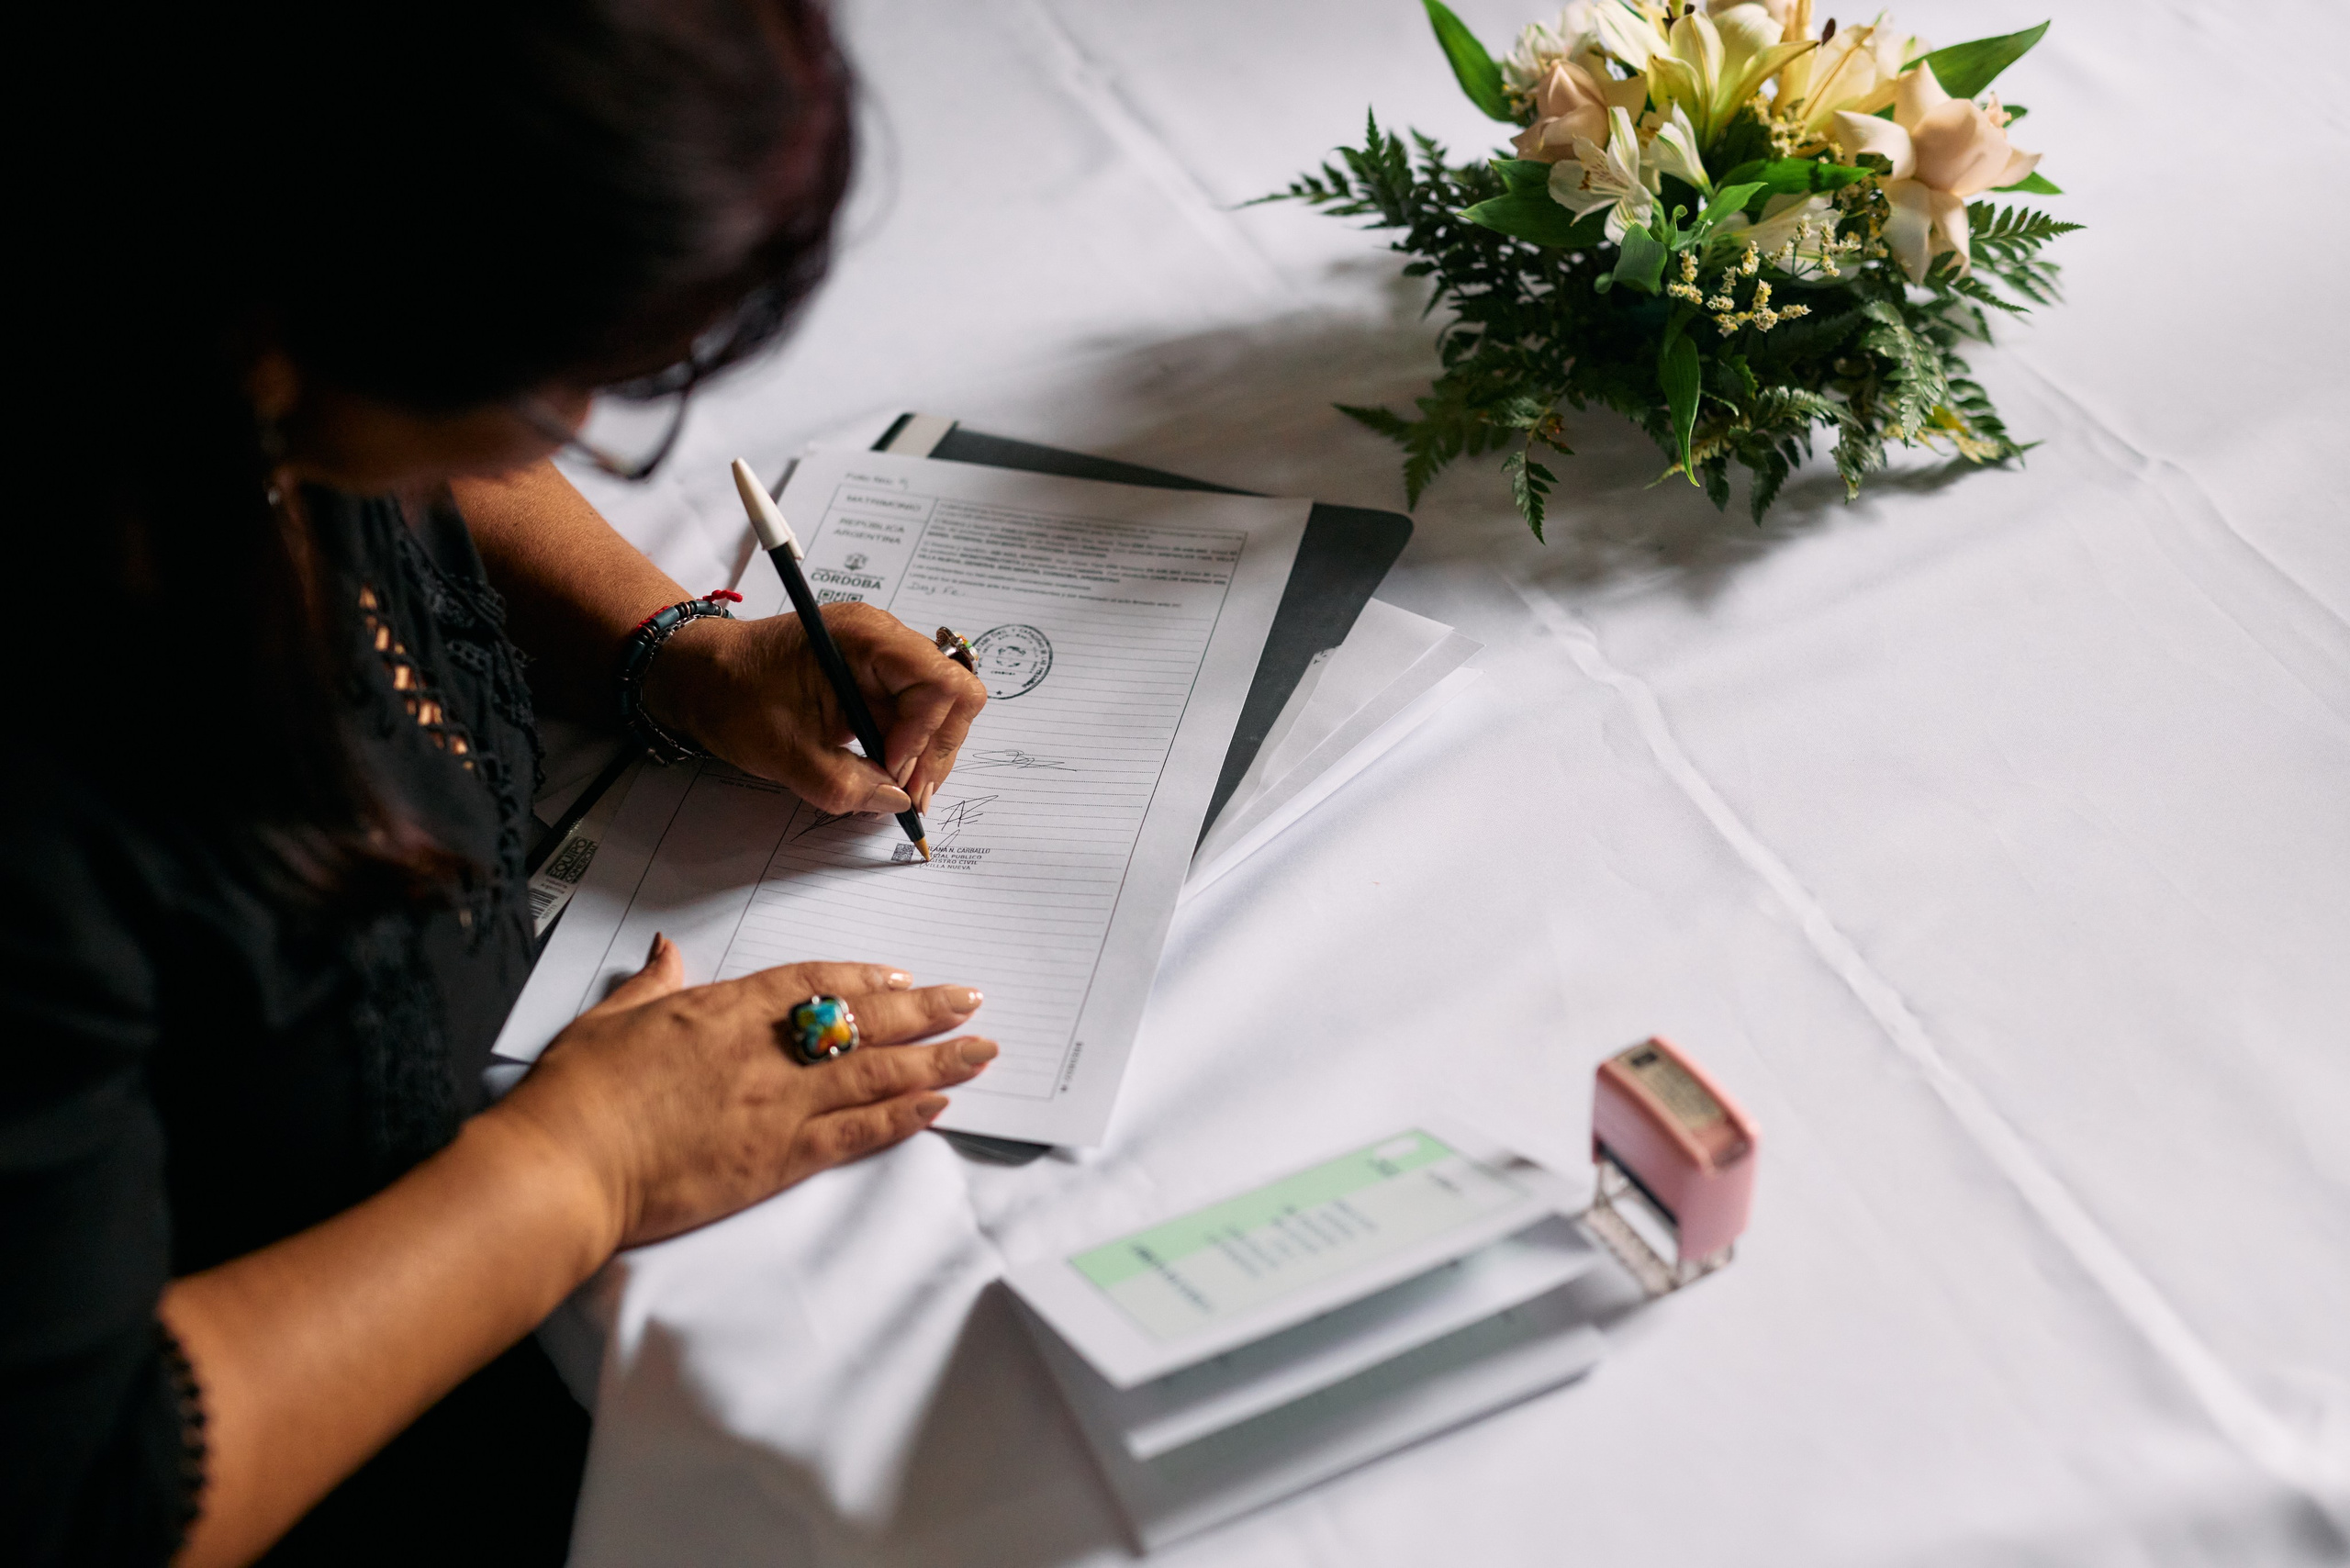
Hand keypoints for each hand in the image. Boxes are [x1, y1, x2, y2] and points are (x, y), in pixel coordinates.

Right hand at [491, 936, 994, 1250]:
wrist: (565, 1167)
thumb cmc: (576, 1095)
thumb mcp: (610, 1020)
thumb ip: (653, 986)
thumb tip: (668, 953)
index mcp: (721, 1010)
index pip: (811, 983)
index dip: (863, 978)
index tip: (901, 975)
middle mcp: (762, 1051)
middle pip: (861, 1021)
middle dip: (924, 1010)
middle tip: (970, 1002)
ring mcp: (776, 1106)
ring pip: (875, 1074)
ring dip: (936, 1061)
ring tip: (981, 1051)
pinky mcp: (777, 1160)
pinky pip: (857, 1132)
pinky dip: (902, 1117)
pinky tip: (938, 1106)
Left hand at [643, 605, 987, 814]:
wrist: (698, 675)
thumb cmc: (731, 695)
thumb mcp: (785, 753)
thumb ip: (846, 785)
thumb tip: (897, 802)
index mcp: (866, 638)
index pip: (942, 683)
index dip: (927, 735)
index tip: (894, 771)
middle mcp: (884, 640)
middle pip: (953, 696)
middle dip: (935, 749)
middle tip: (909, 795)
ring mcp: (881, 658)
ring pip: (940, 709)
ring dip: (924, 753)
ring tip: (895, 789)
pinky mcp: (873, 679)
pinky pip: (913, 714)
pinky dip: (907, 748)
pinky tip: (886, 773)